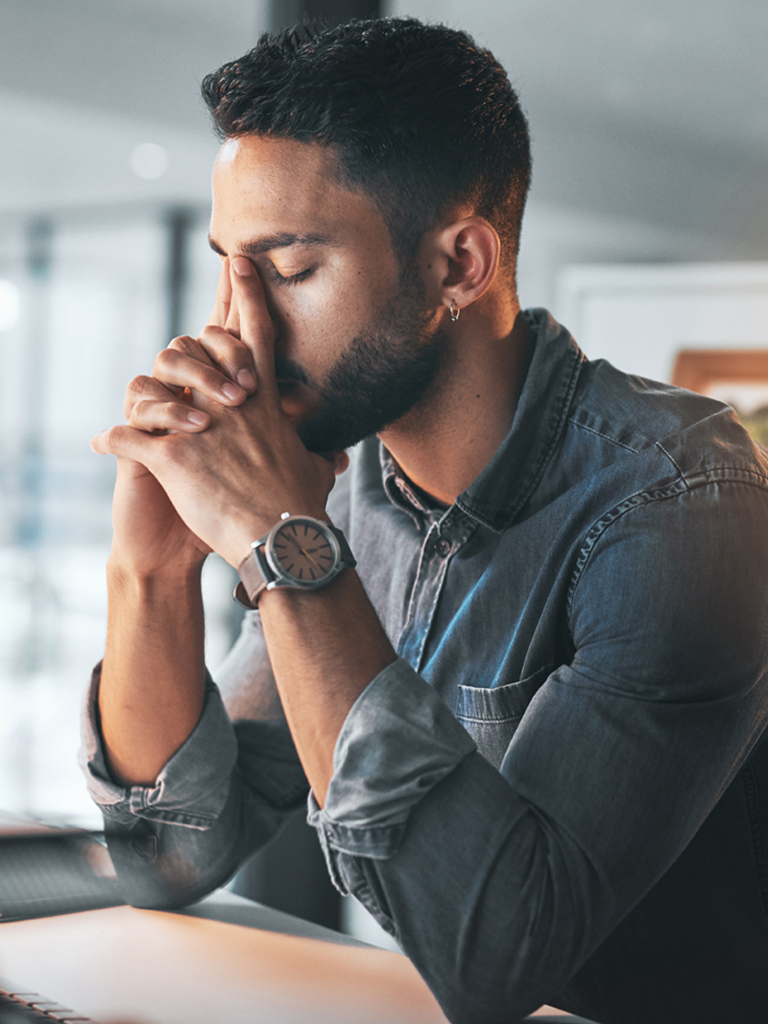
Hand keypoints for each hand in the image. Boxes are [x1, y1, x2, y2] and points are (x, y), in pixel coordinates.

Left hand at [92, 257, 346, 568]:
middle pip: (198, 349)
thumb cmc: (302, 508)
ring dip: (144, 402)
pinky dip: (111, 440)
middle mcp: (228, 405)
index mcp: (262, 403)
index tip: (238, 262)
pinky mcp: (173, 458)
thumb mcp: (315, 471)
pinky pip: (127, 437)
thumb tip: (338, 457)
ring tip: (135, 418)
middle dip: (189, 346)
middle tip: (182, 346)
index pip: (256, 336)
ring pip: (153, 390)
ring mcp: (198, 428)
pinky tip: (101, 446)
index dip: (248, 295)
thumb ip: (318, 454)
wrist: (282, 539)